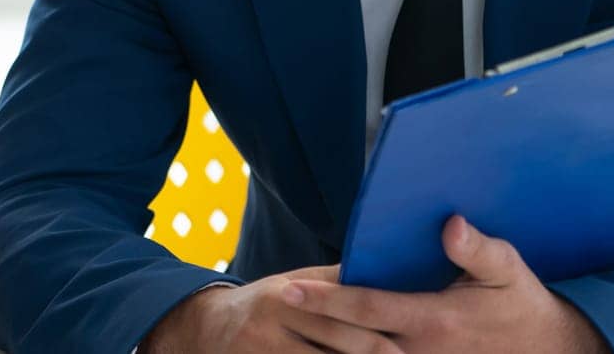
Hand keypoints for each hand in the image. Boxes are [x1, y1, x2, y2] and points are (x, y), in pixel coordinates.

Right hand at [141, 265, 404, 352]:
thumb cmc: (267, 305)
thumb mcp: (294, 284)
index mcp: (287, 294)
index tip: (405, 348)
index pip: (339, 315)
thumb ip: (334, 282)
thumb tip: (384, 268)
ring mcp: (262, 351)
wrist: (209, 329)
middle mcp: (272, 323)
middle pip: (336, 347)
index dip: (374, 336)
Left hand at [284, 216, 610, 353]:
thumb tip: (449, 224)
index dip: (325, 300)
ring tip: (291, 320)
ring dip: (326, 342)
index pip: (366, 308)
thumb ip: (477, 249)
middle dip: (312, 321)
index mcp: (435, 320)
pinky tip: (327, 342)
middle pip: (351, 339)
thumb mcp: (508, 270)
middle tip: (273, 299)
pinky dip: (351, 353)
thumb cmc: (523, 304)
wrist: (550, 352)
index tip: (288, 289)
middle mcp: (421, 350)